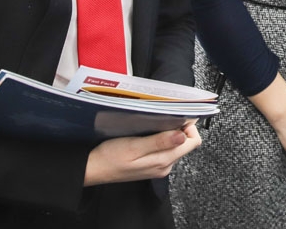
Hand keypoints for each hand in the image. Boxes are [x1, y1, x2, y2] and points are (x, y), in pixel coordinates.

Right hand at [83, 122, 200, 185]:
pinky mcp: (151, 165)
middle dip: (179, 128)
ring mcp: (158, 166)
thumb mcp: (134, 147)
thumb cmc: (110, 157)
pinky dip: (160, 139)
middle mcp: (165, 166)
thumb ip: (160, 142)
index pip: (193, 142)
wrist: (92, 169)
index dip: (188, 126)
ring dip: (169, 133)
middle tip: (163, 117)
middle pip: (186, 143)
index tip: (177, 116)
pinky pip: (164, 149)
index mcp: (164, 161)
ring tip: (153, 124)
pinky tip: (148, 133)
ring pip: (175, 145)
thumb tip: (183, 135)